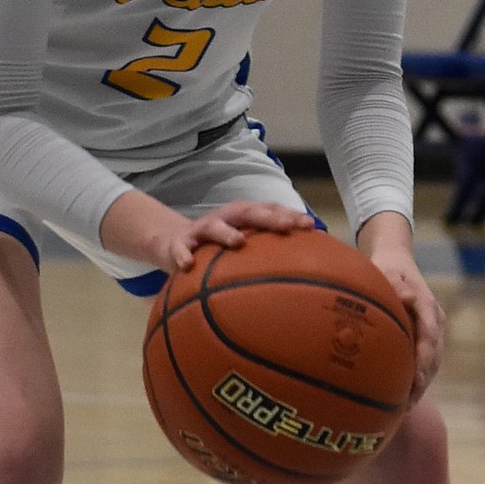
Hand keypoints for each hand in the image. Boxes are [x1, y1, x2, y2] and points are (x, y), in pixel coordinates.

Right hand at [101, 190, 313, 274]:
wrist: (174, 244)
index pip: (270, 210)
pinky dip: (184, 255)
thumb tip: (305, 273)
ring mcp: (201, 229)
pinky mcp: (179, 244)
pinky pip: (181, 249)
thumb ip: (267, 254)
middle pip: (247, 212)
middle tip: (286, 226)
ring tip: (238, 242)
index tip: (311, 226)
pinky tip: (187, 265)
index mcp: (243, 217)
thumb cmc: (218, 248)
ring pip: (214, 226)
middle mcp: (224, 218)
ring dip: (226, 232)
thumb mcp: (242, 247)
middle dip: (267, 217)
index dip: (289, 215)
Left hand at [356, 212, 444, 400]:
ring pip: (432, 362)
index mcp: (427, 305)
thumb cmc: (387, 267)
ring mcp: (434, 331)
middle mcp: (435, 320)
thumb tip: (404, 297)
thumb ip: (394, 284)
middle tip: (407, 403)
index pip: (430, 335)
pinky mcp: (427, 339)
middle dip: (422, 380)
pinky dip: (417, 380)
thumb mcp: (387, 270)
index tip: (415, 379)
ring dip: (421, 384)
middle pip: (434, 355)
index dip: (424, 358)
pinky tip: (402, 399)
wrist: (397, 262)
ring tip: (404, 408)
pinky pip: (425, 362)